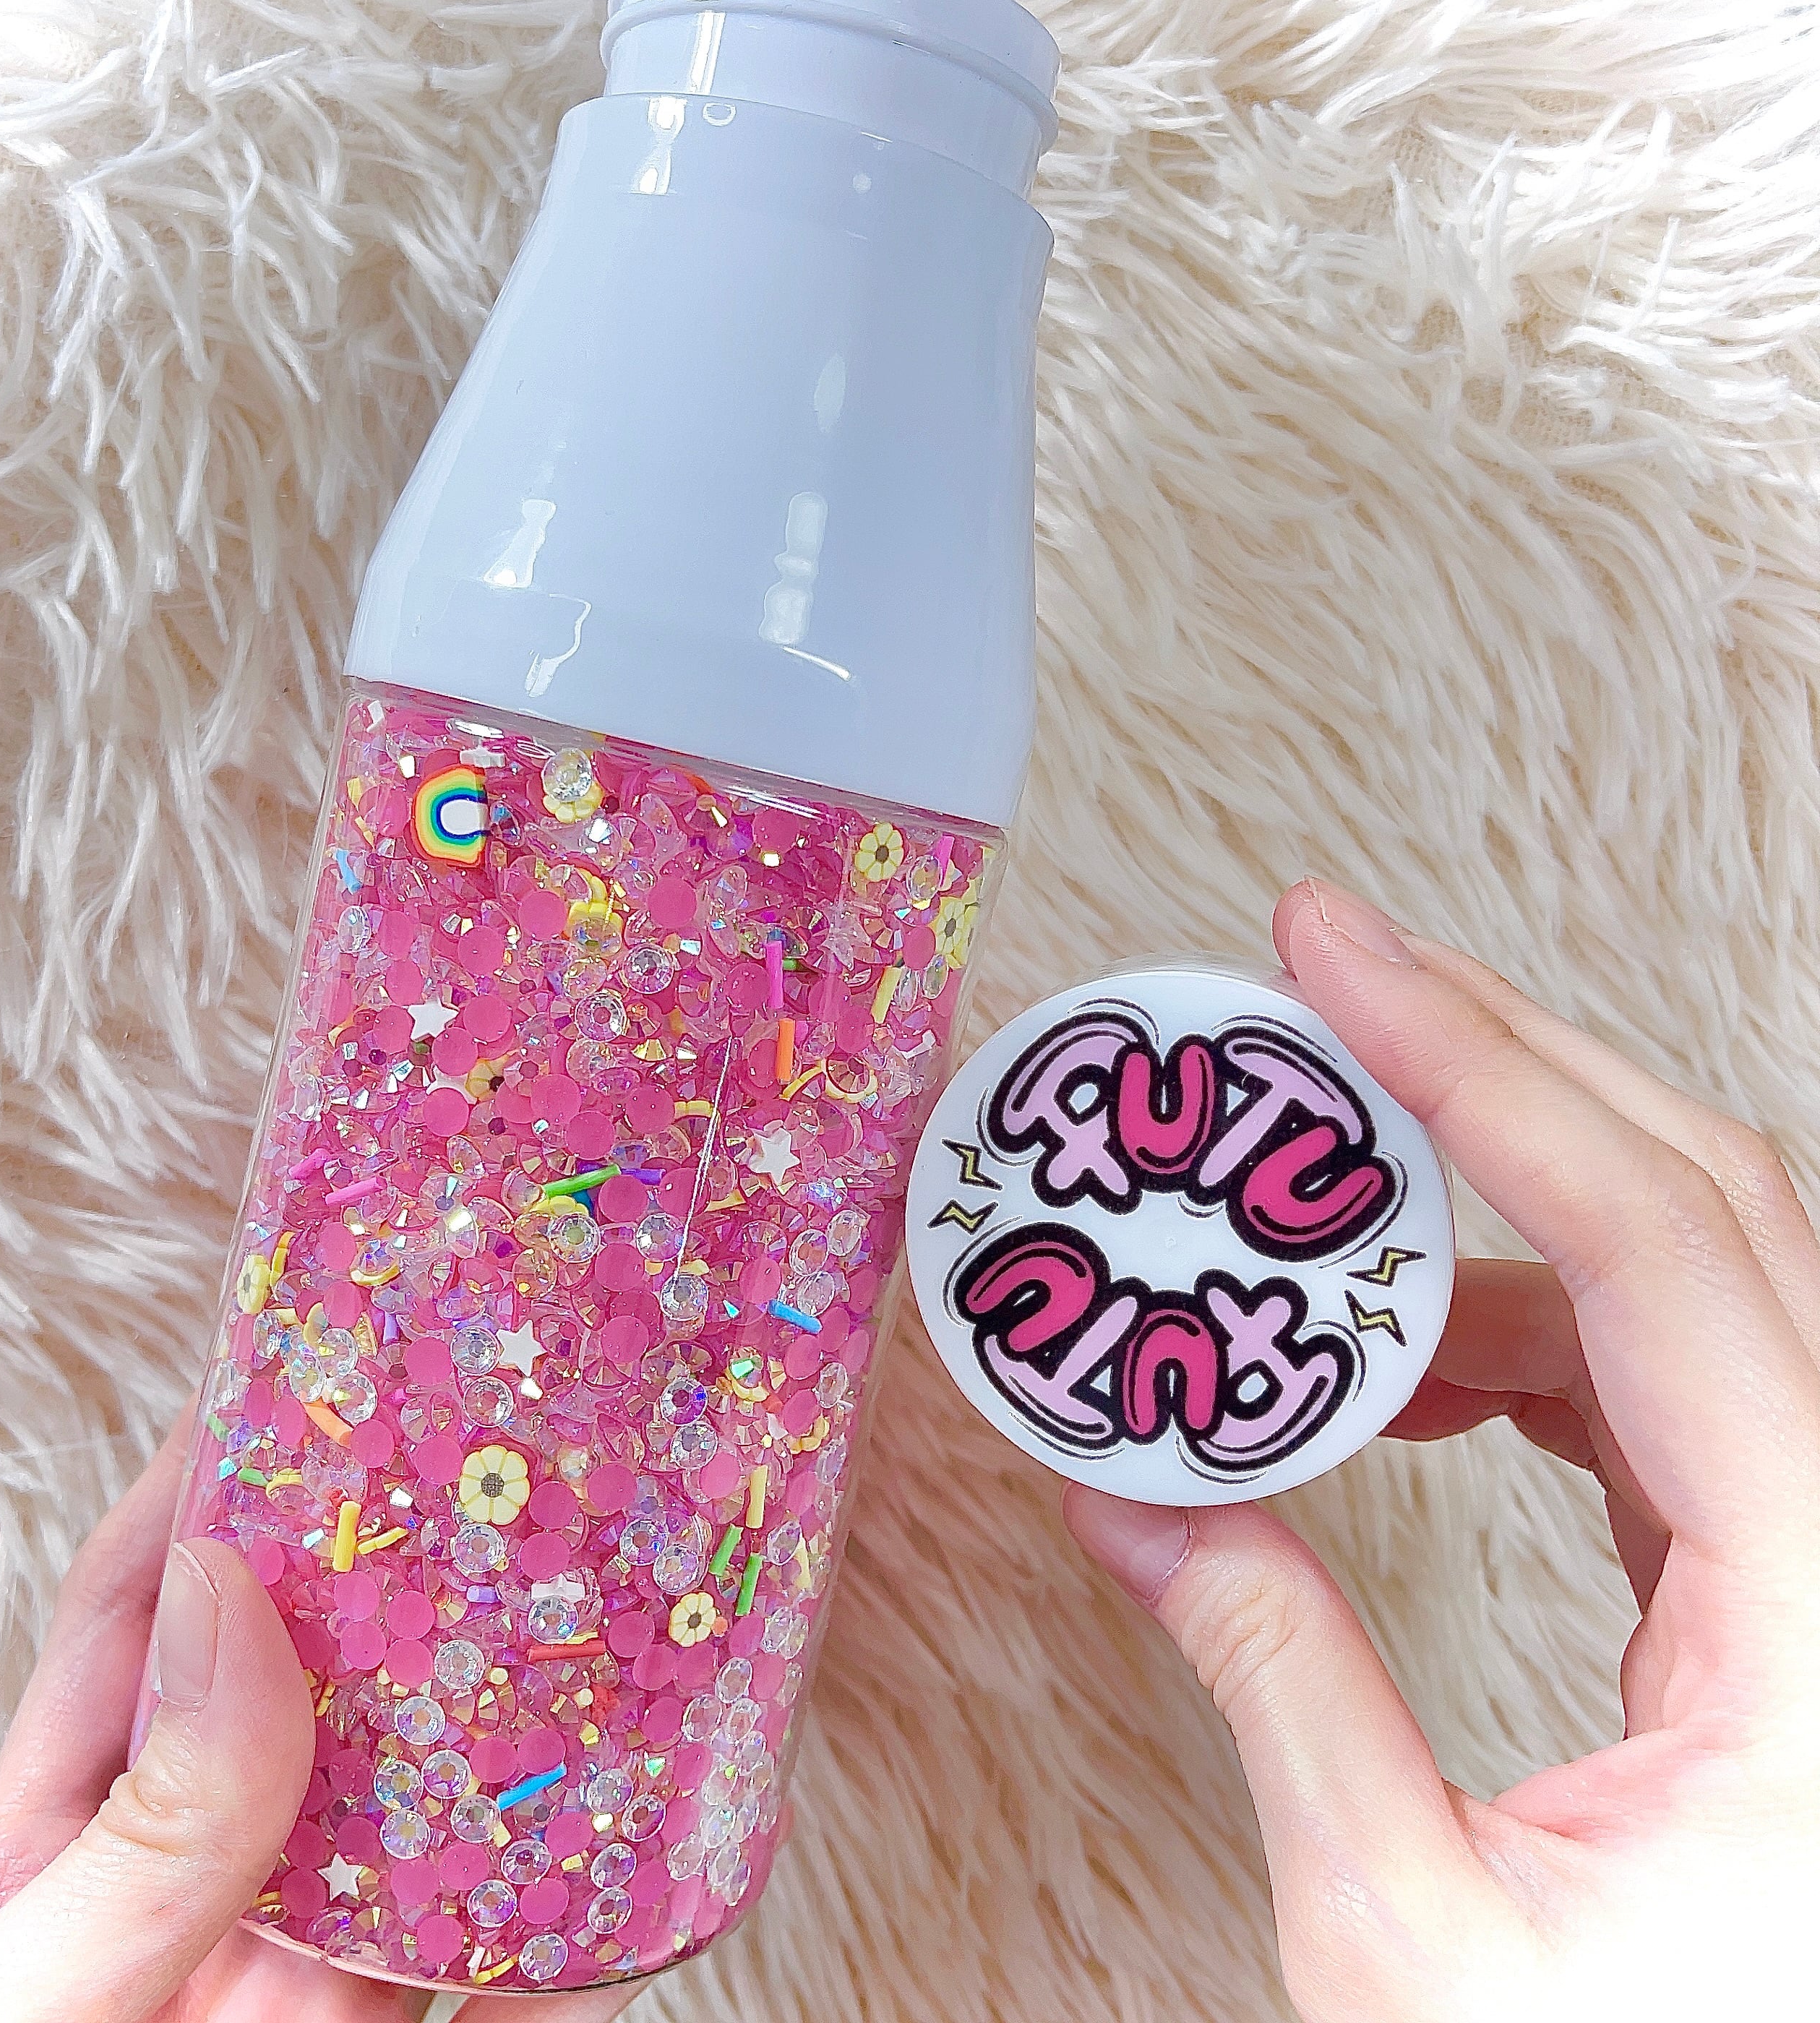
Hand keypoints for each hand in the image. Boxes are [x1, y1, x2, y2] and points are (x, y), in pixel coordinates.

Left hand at [0, 1411, 657, 2022]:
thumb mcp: (22, 2014)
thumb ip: (139, 1830)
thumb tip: (250, 1607)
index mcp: (64, 1844)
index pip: (147, 1614)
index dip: (229, 1484)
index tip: (320, 1374)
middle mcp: (192, 1889)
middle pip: (314, 1694)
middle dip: (403, 1584)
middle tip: (508, 1463)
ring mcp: (293, 1981)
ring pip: (420, 1820)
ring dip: (505, 1725)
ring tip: (598, 1610)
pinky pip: (494, 1978)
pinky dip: (569, 1914)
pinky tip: (633, 1839)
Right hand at [1065, 879, 1819, 2021]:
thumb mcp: (1419, 1936)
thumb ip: (1274, 1682)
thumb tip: (1125, 1499)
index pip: (1659, 1250)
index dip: (1481, 1074)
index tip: (1334, 954)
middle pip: (1708, 1199)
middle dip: (1496, 1064)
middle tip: (1321, 982)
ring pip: (1690, 1272)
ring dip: (1490, 1209)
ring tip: (1307, 1215)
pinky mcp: (1782, 1579)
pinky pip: (1662, 1379)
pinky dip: (1517, 1331)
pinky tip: (1393, 1367)